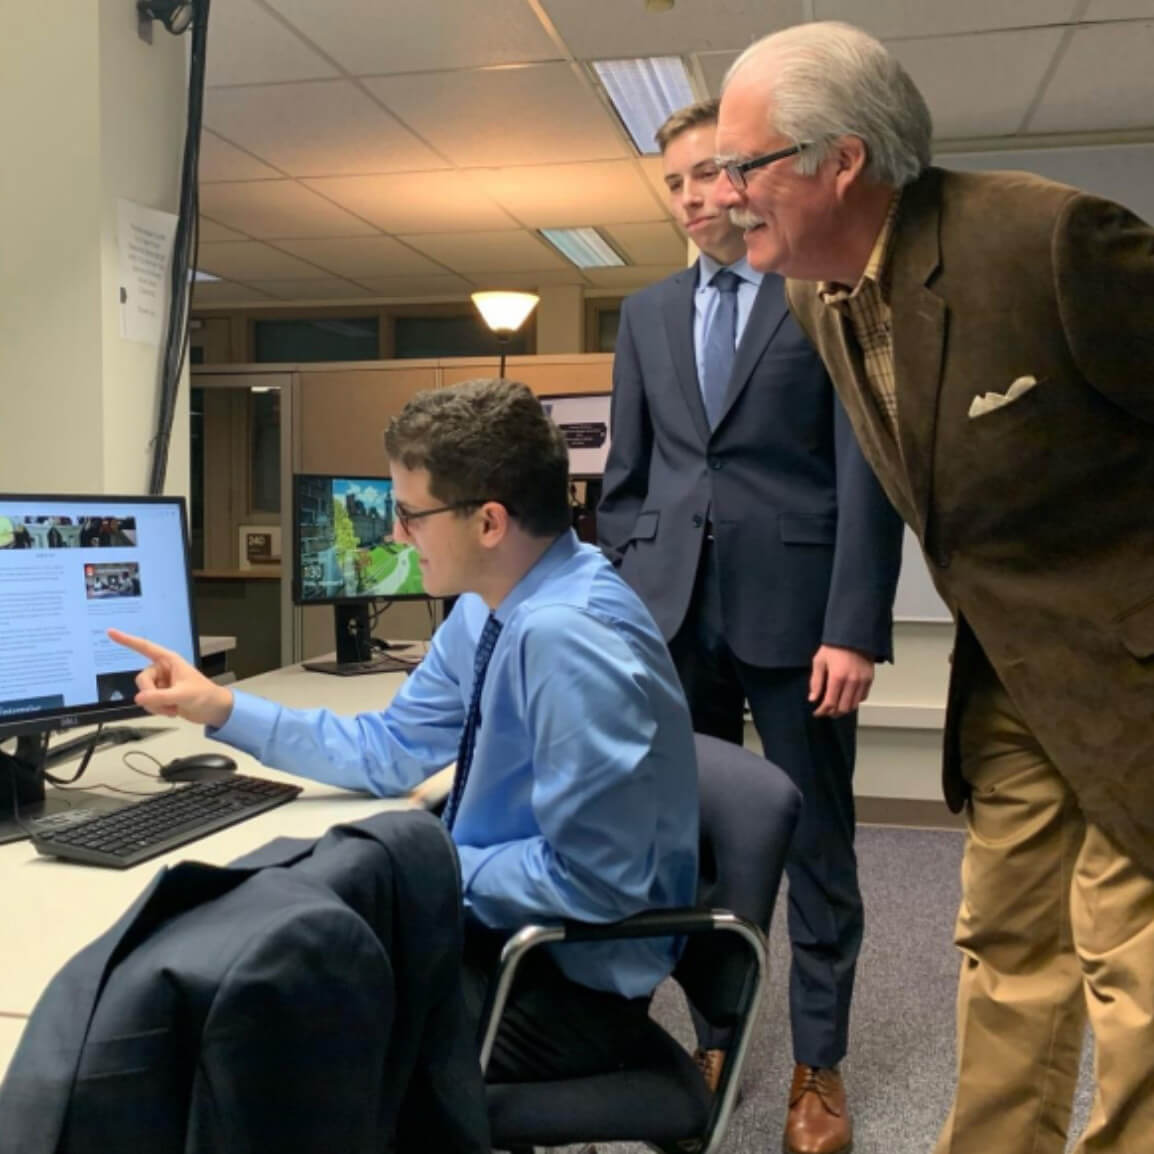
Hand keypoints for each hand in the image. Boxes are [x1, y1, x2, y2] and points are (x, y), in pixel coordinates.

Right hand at [107, 629, 233, 728]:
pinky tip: (172, 710)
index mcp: (169, 661)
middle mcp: (162, 670)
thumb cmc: (205, 695)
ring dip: (156, 704)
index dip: (127, 640)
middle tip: (167, 702)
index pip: (145, 647)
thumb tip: (138, 698)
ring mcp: (161, 684)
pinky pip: (147, 703)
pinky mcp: (160, 696)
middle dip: (151, 694)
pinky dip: (157, 709)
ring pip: (143, 693)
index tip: (111, 632)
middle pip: (142, 679)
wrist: (214, 711)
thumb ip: (160, 697)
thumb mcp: (183, 695)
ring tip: (174, 707)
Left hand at [808, 645, 874, 717]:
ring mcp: (862, 681)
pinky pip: (863, 697)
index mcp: (837, 677)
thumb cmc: (834, 647)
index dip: (822, 711)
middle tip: (825, 711)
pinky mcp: (870, 679)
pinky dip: (854, 702)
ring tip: (835, 708)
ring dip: (844, 709)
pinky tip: (847, 699)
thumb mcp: (819, 661)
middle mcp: (851, 681)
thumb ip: (816, 682)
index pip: (830, 703)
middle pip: (843, 708)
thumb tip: (813, 698)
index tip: (817, 712)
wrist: (853, 635)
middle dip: (832, 713)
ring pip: (854, 705)